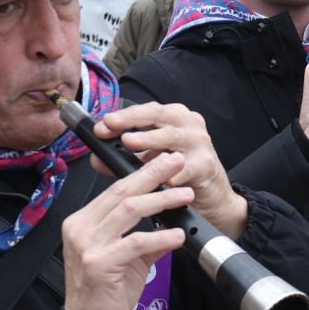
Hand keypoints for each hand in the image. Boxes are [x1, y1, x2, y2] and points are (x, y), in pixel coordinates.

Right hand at [62, 150, 192, 309]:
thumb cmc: (105, 294)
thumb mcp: (129, 260)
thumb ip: (148, 240)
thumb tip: (173, 224)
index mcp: (83, 222)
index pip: (115, 189)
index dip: (143, 174)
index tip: (166, 163)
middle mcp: (80, 228)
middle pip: (121, 192)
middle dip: (152, 174)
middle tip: (176, 161)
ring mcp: (86, 245)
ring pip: (128, 210)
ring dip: (161, 200)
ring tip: (184, 196)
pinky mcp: (98, 264)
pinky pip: (134, 242)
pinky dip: (159, 236)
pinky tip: (177, 235)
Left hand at [93, 102, 247, 238]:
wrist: (212, 198)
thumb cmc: (180, 174)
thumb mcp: (149, 163)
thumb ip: (123, 158)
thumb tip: (96, 158)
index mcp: (172, 118)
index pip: (144, 111)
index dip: (122, 116)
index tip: (102, 125)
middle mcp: (187, 124)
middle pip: (157, 115)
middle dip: (131, 119)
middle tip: (112, 125)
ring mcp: (199, 142)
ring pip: (171, 136)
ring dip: (148, 139)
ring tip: (130, 143)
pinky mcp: (207, 164)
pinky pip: (188, 167)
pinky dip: (174, 172)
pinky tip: (162, 177)